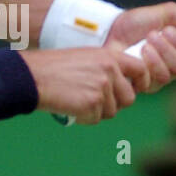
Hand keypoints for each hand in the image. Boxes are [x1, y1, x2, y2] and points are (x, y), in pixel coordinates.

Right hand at [21, 47, 142, 124]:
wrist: (34, 76)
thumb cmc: (55, 68)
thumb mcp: (86, 58)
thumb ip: (106, 69)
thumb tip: (121, 89)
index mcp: (110, 56)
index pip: (141, 70)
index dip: (140, 83)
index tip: (133, 90)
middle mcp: (110, 71)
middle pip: (128, 98)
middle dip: (115, 104)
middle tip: (94, 101)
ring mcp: (102, 88)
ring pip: (111, 112)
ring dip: (96, 112)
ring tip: (77, 101)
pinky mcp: (92, 103)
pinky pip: (95, 119)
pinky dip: (84, 117)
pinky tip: (71, 107)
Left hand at [105, 3, 175, 91]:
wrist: (109, 33)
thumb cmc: (133, 24)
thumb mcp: (163, 12)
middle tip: (165, 32)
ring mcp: (163, 75)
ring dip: (164, 51)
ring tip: (149, 39)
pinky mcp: (148, 84)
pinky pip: (160, 78)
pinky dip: (152, 61)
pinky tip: (141, 52)